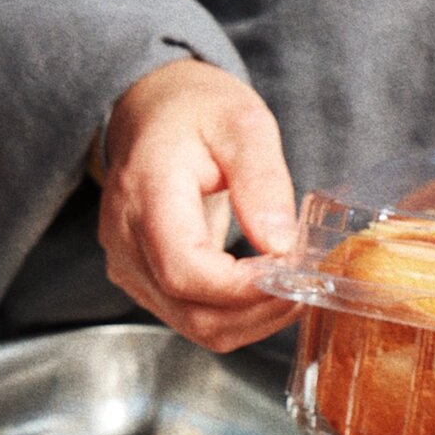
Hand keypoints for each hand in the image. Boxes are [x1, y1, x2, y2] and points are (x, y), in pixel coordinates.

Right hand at [98, 60, 297, 351]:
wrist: (152, 109)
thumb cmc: (195, 110)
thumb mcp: (242, 123)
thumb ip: (262, 179)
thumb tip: (281, 245)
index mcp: (146, 193)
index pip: (186, 271)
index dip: (244, 289)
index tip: (294, 274)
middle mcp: (126, 239)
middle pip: (192, 311)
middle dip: (258, 312)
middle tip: (308, 285)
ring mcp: (128, 263)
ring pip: (193, 325)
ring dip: (251, 320)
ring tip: (293, 286)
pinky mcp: (141, 277)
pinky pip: (190, 316)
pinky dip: (234, 315)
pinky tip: (266, 287)